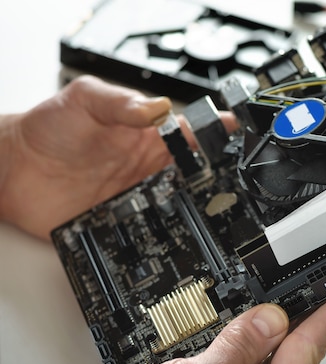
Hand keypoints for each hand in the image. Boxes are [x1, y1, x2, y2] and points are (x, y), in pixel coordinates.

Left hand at [0, 75, 234, 239]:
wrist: (12, 169)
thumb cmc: (46, 128)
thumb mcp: (84, 100)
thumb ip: (120, 103)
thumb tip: (157, 108)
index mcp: (148, 136)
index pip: (192, 134)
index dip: (217, 135)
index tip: (234, 138)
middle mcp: (149, 167)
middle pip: (195, 175)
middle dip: (214, 179)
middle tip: (223, 182)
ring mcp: (138, 196)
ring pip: (179, 205)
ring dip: (191, 208)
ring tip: (202, 209)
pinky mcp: (122, 221)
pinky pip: (149, 229)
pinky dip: (161, 232)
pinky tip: (168, 232)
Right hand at [90, 280, 325, 363]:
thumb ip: (239, 345)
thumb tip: (270, 320)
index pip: (311, 348)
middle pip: (291, 353)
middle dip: (300, 317)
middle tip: (319, 285)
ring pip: (263, 357)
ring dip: (263, 329)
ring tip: (262, 306)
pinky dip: (239, 343)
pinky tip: (231, 331)